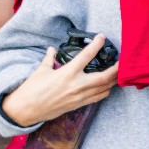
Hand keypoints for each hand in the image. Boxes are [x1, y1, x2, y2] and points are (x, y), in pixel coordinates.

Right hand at [1, 35, 118, 126]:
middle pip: (105, 77)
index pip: (87, 56)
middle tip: (123, 60)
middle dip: (117, 69)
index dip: (96, 45)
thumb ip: (50, 59)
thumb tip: (53, 49)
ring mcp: (79, 96)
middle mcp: (77, 85)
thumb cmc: (31, 90)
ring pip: (105, 88)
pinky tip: (108, 86)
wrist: (25, 110)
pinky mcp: (79, 105)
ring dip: (114, 80)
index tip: (102, 37)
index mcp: (67, 73)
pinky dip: (105, 91)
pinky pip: (98, 97)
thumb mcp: (40, 71)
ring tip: (119, 72)